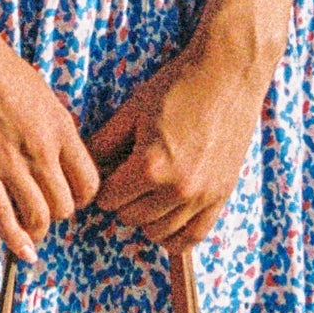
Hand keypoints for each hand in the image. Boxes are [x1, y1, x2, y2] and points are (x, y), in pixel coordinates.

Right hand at [0, 8, 99, 263]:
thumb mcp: (40, 93)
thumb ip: (52, 126)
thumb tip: (56, 151)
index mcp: (60, 126)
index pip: (89, 181)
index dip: (84, 198)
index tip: (71, 199)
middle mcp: (41, 147)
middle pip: (66, 204)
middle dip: (59, 214)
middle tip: (47, 213)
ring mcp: (10, 160)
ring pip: (40, 215)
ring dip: (38, 228)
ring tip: (33, 231)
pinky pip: (3, 215)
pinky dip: (15, 240)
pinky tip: (22, 253)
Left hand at [88, 36, 275, 248]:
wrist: (228, 74)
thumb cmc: (178, 86)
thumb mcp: (132, 110)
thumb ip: (104, 143)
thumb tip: (85, 167)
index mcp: (150, 166)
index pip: (109, 199)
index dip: (104, 186)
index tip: (110, 172)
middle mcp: (177, 188)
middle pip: (130, 217)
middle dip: (123, 200)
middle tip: (128, 178)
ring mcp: (203, 195)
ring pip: (158, 231)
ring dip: (146, 217)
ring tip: (147, 194)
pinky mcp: (221, 195)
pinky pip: (194, 236)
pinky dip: (175, 237)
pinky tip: (166, 222)